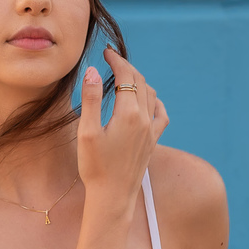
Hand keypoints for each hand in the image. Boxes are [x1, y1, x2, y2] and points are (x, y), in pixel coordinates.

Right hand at [76, 48, 168, 210]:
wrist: (113, 197)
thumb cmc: (95, 167)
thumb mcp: (87, 132)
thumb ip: (90, 99)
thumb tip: (92, 71)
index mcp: (128, 114)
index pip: (126, 76)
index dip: (116, 60)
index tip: (106, 52)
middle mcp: (144, 119)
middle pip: (140, 82)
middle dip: (127, 67)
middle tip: (112, 60)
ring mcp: (152, 131)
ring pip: (151, 95)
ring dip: (139, 81)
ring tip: (125, 77)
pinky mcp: (153, 142)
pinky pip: (161, 114)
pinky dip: (154, 101)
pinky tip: (148, 101)